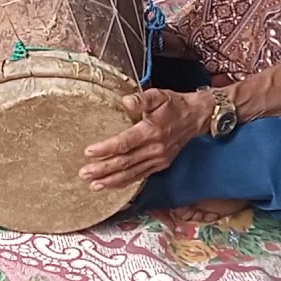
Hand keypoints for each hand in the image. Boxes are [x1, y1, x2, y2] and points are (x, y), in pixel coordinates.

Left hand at [79, 89, 212, 188]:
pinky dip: (124, 183)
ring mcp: (158, 159)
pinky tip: (111, 185)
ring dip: (111, 181)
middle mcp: (155, 149)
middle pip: (125, 163)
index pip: (125, 143)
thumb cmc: (175, 105)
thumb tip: (126, 101)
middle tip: (83, 174)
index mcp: (151, 131)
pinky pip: (140, 177)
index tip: (89, 152)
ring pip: (132, 174)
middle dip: (103, 170)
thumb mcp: (159, 95)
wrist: (197, 117)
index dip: (106, 148)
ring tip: (93, 184)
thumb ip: (142, 99)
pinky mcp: (160, 165)